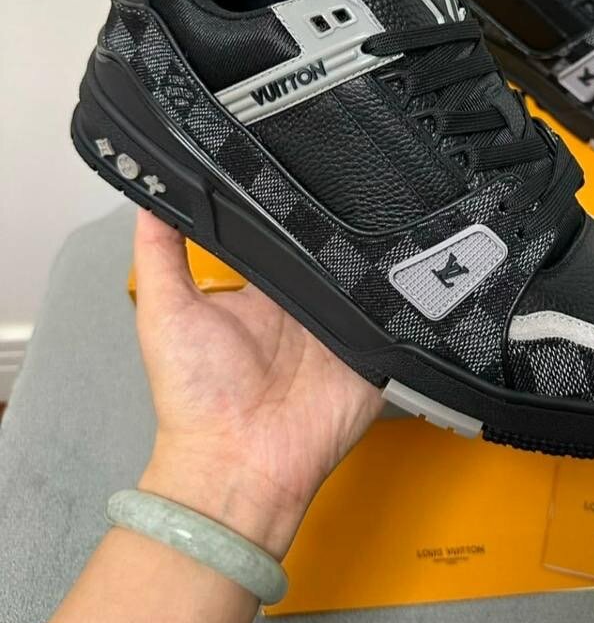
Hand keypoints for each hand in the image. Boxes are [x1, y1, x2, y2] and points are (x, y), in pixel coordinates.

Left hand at [133, 210, 381, 557]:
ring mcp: (344, 327)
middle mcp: (307, 303)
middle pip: (337, 249)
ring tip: (392, 214)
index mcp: (266, 289)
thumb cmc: (195, 394)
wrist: (239, 464)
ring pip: (374, 274)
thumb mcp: (165, 310)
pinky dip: (410, 295)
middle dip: (350, 220)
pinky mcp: (375, 353)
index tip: (309, 158)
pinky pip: (402, 316)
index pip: (290, 232)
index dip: (298, 202)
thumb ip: (160, 250)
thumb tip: (150, 190)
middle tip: (363, 179)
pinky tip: (415, 265)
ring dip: (382, 253)